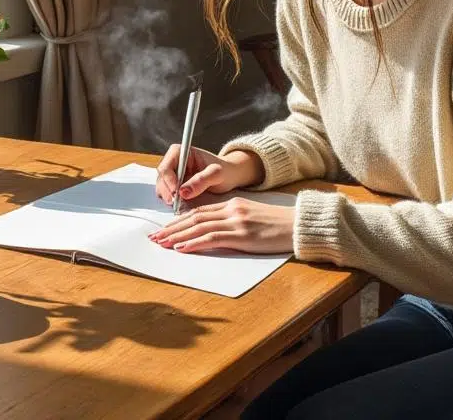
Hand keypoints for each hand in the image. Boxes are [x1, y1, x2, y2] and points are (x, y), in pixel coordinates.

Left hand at [148, 198, 294, 253]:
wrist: (298, 225)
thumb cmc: (278, 225)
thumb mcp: (252, 217)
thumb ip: (232, 221)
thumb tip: (212, 234)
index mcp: (233, 204)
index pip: (199, 211)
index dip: (179, 220)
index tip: (165, 229)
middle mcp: (231, 210)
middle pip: (194, 217)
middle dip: (171, 228)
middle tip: (154, 237)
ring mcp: (236, 222)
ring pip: (198, 227)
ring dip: (177, 236)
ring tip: (162, 243)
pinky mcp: (242, 235)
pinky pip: (212, 238)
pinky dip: (194, 243)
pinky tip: (182, 248)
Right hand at [154, 145, 262, 206]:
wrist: (230, 176)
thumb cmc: (225, 171)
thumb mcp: (217, 174)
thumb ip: (201, 181)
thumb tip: (183, 192)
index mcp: (181, 151)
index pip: (166, 166)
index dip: (168, 181)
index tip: (176, 193)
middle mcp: (174, 161)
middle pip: (161, 177)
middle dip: (167, 191)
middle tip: (176, 203)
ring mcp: (173, 173)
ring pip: (162, 186)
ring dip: (168, 197)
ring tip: (179, 204)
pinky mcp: (175, 184)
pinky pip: (167, 193)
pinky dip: (171, 200)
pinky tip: (180, 204)